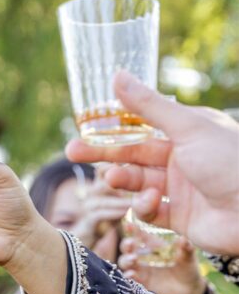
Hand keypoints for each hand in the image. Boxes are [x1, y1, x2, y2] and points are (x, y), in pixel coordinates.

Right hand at [66, 71, 238, 253]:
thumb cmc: (230, 162)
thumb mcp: (187, 127)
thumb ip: (147, 105)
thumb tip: (116, 75)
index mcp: (189, 131)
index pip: (143, 125)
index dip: (114, 126)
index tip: (85, 126)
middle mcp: (184, 158)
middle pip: (134, 154)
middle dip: (104, 154)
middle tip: (71, 152)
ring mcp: (182, 189)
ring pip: (139, 181)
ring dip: (123, 179)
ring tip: (112, 179)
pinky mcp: (181, 218)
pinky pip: (151, 210)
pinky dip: (144, 206)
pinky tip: (149, 201)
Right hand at [118, 236, 205, 293]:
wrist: (190, 288)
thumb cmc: (187, 267)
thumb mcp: (188, 257)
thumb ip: (186, 248)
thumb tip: (183, 239)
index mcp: (153, 245)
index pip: (140, 235)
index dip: (133, 229)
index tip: (129, 225)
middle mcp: (144, 256)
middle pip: (128, 247)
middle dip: (126, 244)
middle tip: (130, 243)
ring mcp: (142, 269)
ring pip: (125, 262)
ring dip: (126, 259)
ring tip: (133, 259)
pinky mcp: (142, 282)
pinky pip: (132, 278)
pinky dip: (129, 275)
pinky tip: (131, 274)